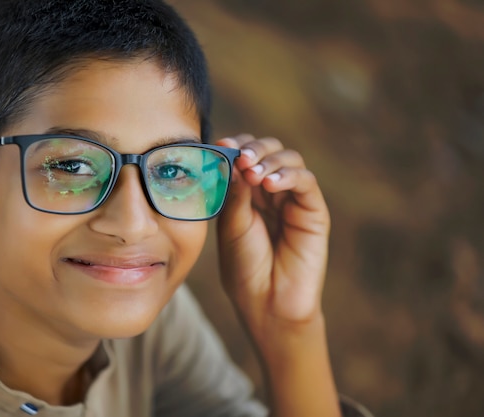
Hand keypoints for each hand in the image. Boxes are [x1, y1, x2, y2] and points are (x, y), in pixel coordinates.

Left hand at [215, 134, 330, 325]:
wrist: (266, 303)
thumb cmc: (244, 267)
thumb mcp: (231, 225)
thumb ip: (235, 193)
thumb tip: (235, 158)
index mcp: (247, 193)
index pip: (245, 155)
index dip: (235, 146)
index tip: (219, 145)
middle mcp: (271, 192)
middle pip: (268, 151)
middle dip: (253, 148)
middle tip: (240, 157)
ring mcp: (293, 200)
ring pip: (289, 160)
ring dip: (270, 160)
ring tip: (252, 173)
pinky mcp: (313, 212)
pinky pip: (306, 183)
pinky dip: (289, 176)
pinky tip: (271, 184)